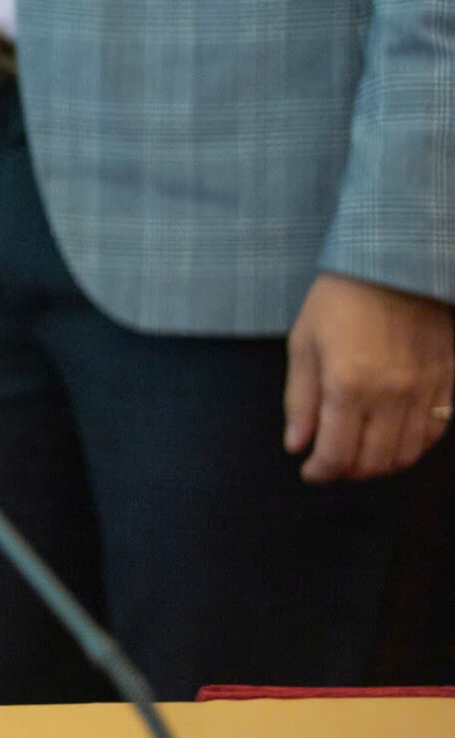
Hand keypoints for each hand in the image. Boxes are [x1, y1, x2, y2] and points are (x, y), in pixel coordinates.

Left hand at [283, 273, 454, 481]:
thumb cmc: (341, 300)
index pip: (336, 453)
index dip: (320, 472)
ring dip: (380, 465)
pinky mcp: (448, 382)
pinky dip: (412, 447)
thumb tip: (296, 445)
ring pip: (407, 454)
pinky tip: (394, 440)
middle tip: (332, 464)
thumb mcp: (304, 344)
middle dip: (348, 472)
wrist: (396, 266)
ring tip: (360, 456)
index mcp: (348, 386)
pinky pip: (435, 432)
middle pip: (373, 461)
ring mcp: (425, 391)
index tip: (309, 471)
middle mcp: (391, 396)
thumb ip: (300, 400)